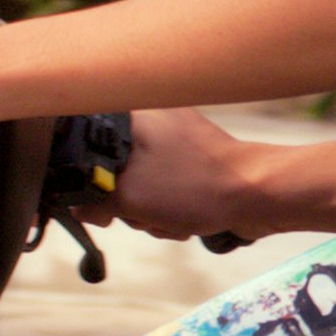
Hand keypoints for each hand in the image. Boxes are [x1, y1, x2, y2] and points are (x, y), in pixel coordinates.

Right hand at [98, 108, 268, 238]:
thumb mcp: (129, 196)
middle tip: (142, 213)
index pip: (84, 143)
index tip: (97, 203)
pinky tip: (185, 220)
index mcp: (132, 115)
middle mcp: (153, 121)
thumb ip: (93, 199)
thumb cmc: (195, 186)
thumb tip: (77, 207)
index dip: (86, 180)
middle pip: (111, 172)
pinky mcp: (193, 165)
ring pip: (138, 188)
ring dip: (149, 213)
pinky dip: (169, 212)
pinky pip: (163, 192)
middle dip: (126, 204)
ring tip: (170, 217)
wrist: (258, 196)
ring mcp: (175, 143)